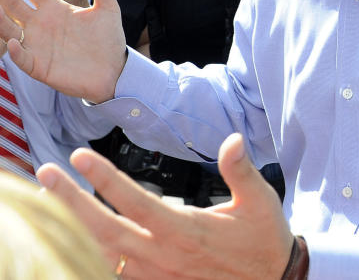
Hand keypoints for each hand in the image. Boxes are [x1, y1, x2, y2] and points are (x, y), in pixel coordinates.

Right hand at [0, 0, 126, 102]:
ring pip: (10, 29)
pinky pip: (22, 57)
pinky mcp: (39, 66)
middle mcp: (41, 25)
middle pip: (15, 5)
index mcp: (55, 9)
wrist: (114, 71)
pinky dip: (16, 51)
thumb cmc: (109, 40)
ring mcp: (37, 45)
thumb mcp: (107, 8)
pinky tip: (13, 42)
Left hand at [36, 133, 293, 279]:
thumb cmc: (265, 239)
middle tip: (46, 174)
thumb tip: (232, 140)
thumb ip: (240, 170)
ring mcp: (158, 275)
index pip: (136, 202)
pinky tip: (78, 236)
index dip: (105, 179)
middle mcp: (166, 255)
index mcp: (188, 231)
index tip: (80, 157)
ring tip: (52, 199)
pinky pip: (115, 273)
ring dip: (74, 227)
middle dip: (71, 201)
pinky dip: (90, 255)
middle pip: (105, 229)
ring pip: (103, 254)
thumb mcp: (261, 200)